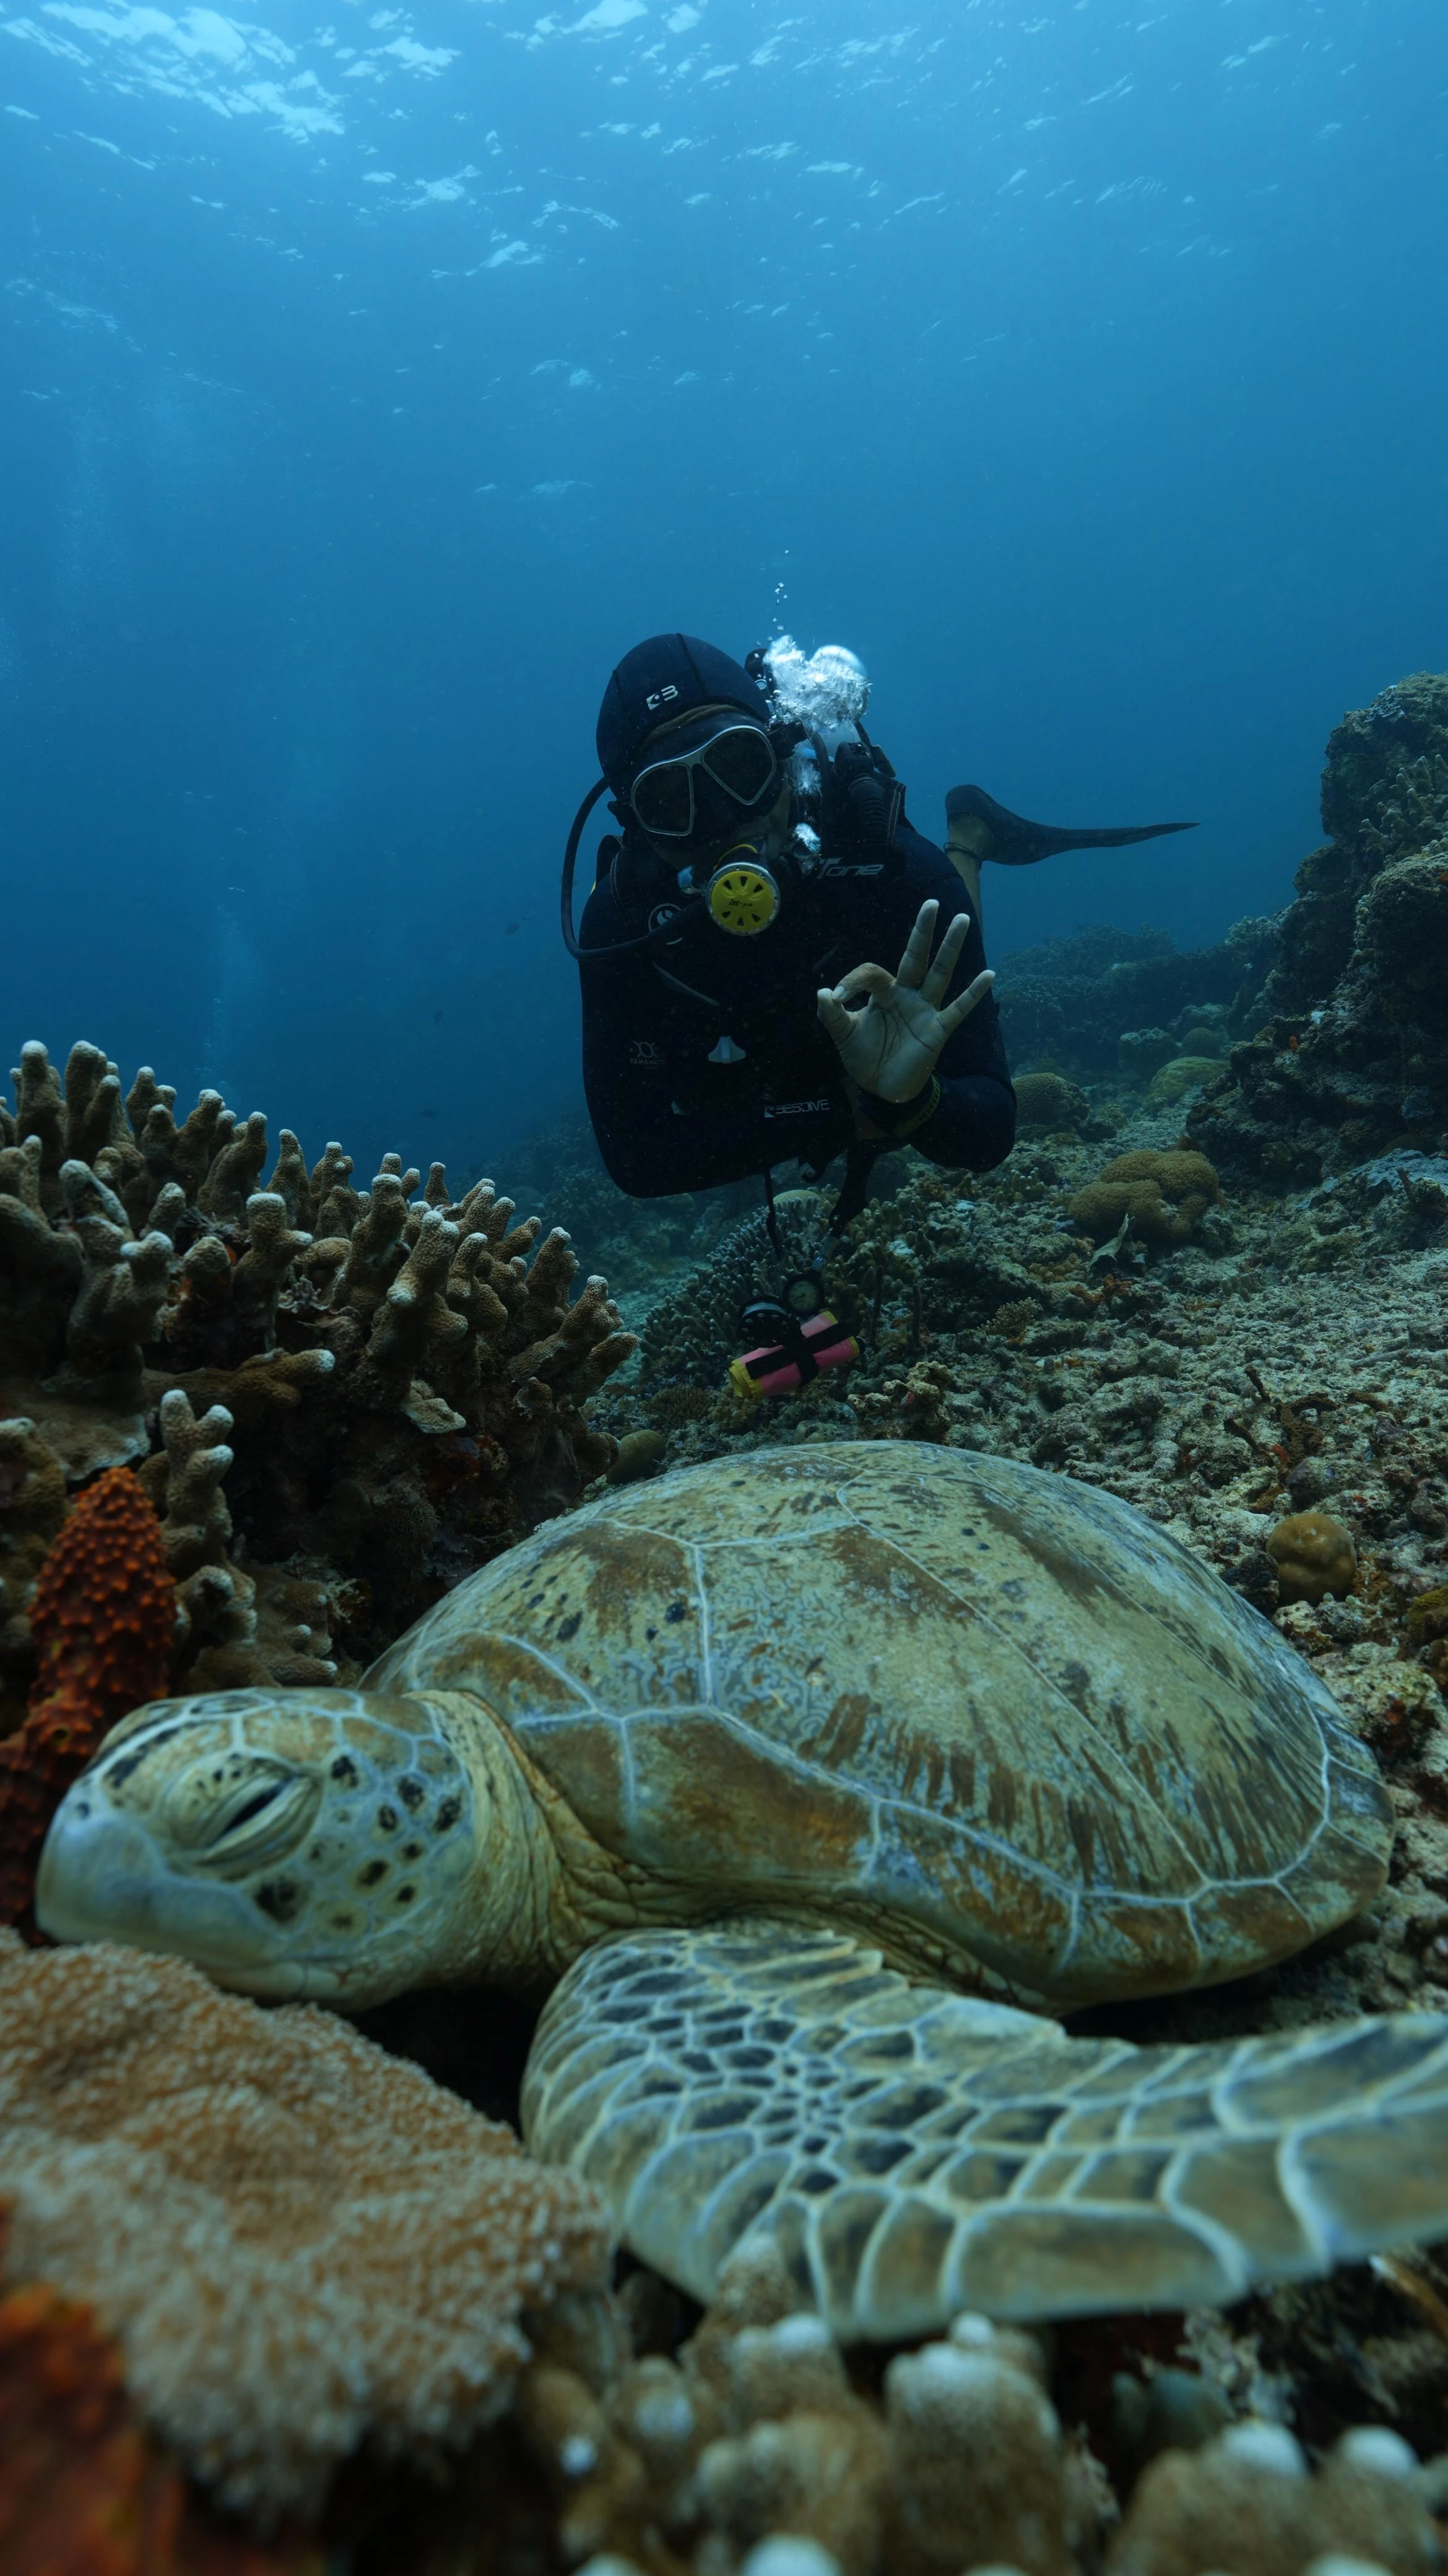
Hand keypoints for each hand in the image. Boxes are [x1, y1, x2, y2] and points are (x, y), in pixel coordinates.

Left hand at [816, 900, 993, 1103]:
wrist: (882, 1089)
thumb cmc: (865, 1057)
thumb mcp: (843, 1035)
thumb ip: (832, 1014)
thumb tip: (822, 992)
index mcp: (884, 993)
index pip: (872, 973)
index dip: (853, 980)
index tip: (838, 997)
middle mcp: (907, 995)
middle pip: (916, 956)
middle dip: (923, 930)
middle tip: (931, 903)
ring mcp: (925, 1010)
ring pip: (940, 973)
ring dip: (950, 947)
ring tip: (962, 919)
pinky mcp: (937, 1030)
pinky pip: (958, 1009)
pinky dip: (973, 993)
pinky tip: (989, 975)